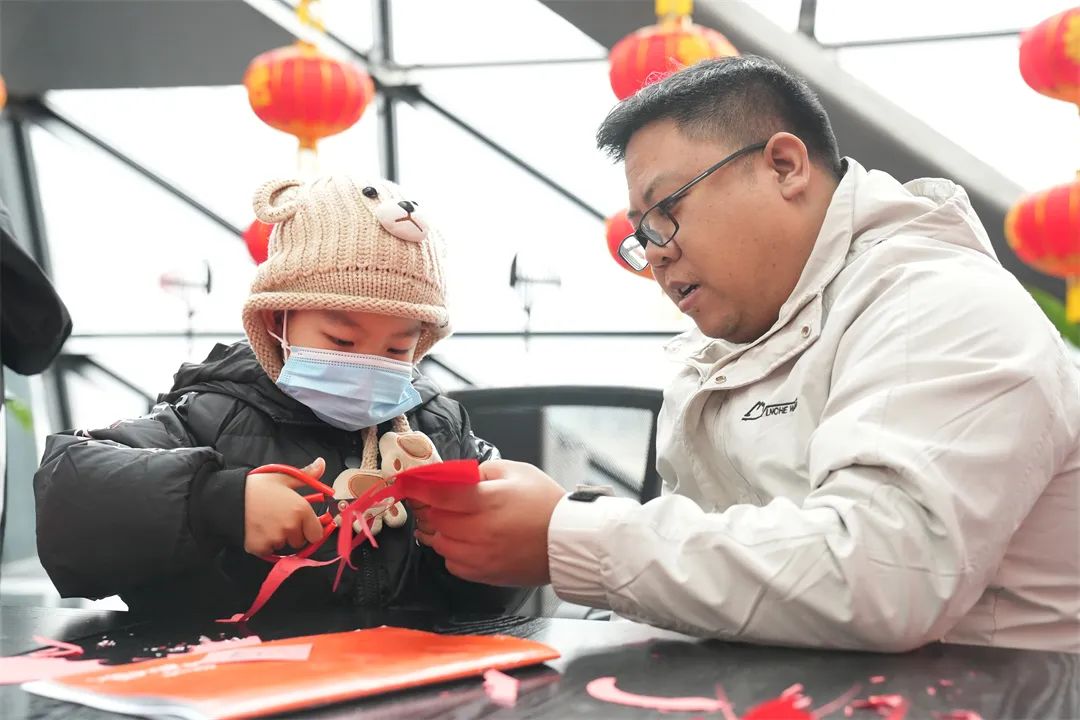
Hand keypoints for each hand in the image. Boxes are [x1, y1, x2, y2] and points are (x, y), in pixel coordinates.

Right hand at [244, 457, 325, 555]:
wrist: (229, 497)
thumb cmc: (258, 486)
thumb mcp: (283, 477)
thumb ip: (307, 474)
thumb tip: (322, 464)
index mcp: (301, 510)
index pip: (316, 534)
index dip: (310, 529)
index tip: (302, 524)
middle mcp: (291, 527)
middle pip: (300, 541)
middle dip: (293, 534)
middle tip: (280, 519)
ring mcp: (275, 539)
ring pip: (283, 546)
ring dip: (278, 538)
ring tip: (266, 522)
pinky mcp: (260, 548)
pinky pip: (268, 550)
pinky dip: (264, 544)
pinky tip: (257, 529)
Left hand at [410, 459, 564, 586]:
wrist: (568, 542)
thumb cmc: (545, 504)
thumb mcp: (516, 472)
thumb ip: (480, 471)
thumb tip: (454, 476)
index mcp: (486, 500)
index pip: (438, 494)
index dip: (419, 487)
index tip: (410, 483)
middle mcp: (479, 530)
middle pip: (434, 520)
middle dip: (431, 508)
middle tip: (437, 500)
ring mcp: (480, 556)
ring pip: (439, 543)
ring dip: (440, 530)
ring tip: (454, 520)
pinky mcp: (484, 574)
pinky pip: (451, 564)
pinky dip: (451, 551)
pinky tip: (466, 541)